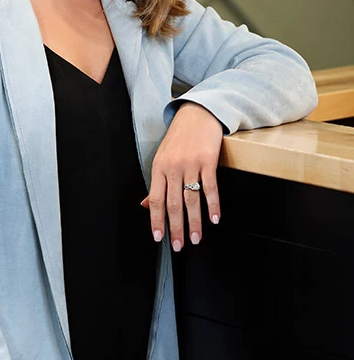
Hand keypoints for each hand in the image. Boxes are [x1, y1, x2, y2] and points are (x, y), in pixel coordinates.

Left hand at [142, 102, 223, 249]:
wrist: (198, 114)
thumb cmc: (179, 139)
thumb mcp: (161, 158)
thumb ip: (156, 184)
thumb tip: (146, 205)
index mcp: (158, 169)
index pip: (156, 200)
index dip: (156, 221)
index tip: (159, 238)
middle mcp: (172, 168)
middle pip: (173, 204)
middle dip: (176, 228)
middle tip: (179, 245)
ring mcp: (191, 164)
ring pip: (191, 199)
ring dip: (195, 222)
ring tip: (196, 238)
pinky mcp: (208, 161)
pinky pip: (210, 187)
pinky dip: (213, 205)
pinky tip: (214, 219)